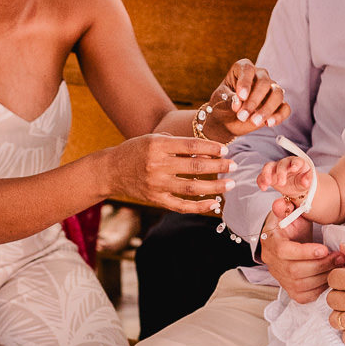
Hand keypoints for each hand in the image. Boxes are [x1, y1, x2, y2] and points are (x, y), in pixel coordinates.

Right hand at [107, 133, 233, 214]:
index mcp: (157, 146)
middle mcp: (157, 165)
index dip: (210, 147)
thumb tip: (206, 151)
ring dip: (214, 186)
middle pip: (194, 167)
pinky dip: (199, 206)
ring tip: (230, 184)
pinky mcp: (156, 199)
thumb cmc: (135, 151)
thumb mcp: (153, 139)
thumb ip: (177, 144)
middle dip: (218, 166)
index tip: (225, 149)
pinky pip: (181, 206)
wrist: (111, 171)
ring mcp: (157, 185)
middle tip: (234, 165)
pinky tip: (214, 203)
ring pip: (192, 188)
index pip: (191, 145)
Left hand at [201, 60, 290, 141]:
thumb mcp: (220, 100)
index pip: (248, 69)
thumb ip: (229, 99)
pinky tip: (269, 123)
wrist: (226, 120)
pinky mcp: (277, 105)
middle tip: (242, 116)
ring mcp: (270, 90)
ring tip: (254, 121)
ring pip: (277, 94)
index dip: (245, 82)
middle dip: (254, 101)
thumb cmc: (222, 105)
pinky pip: (285, 108)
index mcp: (243, 69)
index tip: (241, 96)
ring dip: (267, 109)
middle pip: (264, 83)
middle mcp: (259, 76)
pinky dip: (279, 116)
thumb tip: (238, 102)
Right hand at [256, 155, 313, 202]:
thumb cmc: (302, 182)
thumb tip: (305, 182)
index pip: (298, 161)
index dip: (296, 164)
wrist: (295, 186)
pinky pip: (262, 175)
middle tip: (281, 183)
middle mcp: (286, 163)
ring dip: (267, 174)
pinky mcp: (268, 174)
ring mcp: (276, 168)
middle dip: (281, 173)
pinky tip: (263, 188)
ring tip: (267, 183)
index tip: (294, 169)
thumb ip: (306, 182)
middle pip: (282, 164)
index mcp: (299, 164)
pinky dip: (261, 180)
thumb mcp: (306, 183)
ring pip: (269, 166)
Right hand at [259, 201, 344, 302]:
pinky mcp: (290, 290)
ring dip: (324, 276)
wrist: (287, 240)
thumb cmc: (291, 225)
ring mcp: (281, 279)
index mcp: (271, 243)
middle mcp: (273, 264)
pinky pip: (305, 296)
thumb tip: (280, 204)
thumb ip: (285, 207)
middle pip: (295, 271)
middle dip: (321, 265)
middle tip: (340, 257)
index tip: (325, 249)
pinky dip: (320, 288)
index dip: (305, 252)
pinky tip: (330, 277)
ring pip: (301, 285)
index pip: (285, 252)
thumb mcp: (289, 212)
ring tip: (339, 265)